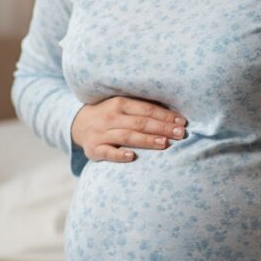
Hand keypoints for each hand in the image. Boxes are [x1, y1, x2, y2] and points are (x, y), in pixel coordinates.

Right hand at [71, 96, 186, 162]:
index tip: (182, 122)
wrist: (78, 123)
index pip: (146, 109)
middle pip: (140, 123)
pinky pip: (107, 152)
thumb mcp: (123, 105)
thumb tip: (175, 115)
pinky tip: (133, 157)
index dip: (165, 116)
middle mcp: (110, 117)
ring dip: (146, 140)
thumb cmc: (111, 115)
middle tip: (180, 134)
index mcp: (120, 103)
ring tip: (164, 143)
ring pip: (127, 136)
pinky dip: (119, 155)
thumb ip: (143, 108)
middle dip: (162, 128)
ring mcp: (101, 133)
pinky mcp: (94, 149)